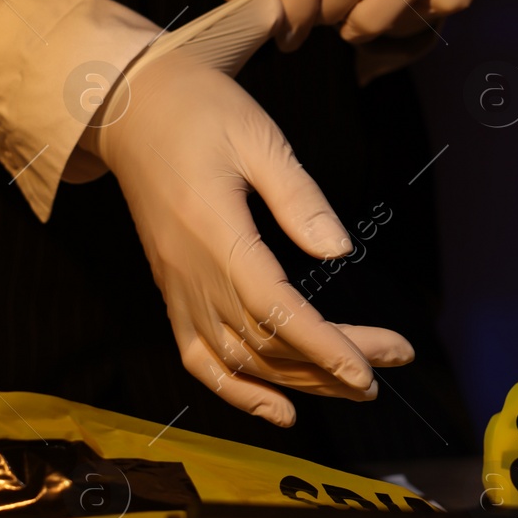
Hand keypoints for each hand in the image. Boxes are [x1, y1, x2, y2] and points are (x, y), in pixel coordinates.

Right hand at [79, 0, 413, 426]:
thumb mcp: (257, 135)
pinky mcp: (172, 290)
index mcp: (214, 230)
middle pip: (265, 340)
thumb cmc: (200, 110)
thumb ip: (297, 195)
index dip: (323, 346)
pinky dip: (236, 391)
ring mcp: (177, 286)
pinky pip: (198, 357)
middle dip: (329, 365)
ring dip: (297, 382)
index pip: (274, 307)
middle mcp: (190, 271)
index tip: (369, 369)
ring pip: (237, 358)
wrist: (129, 108)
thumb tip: (340, 250)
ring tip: (353, 388)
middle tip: (388, 367)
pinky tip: (280, 410)